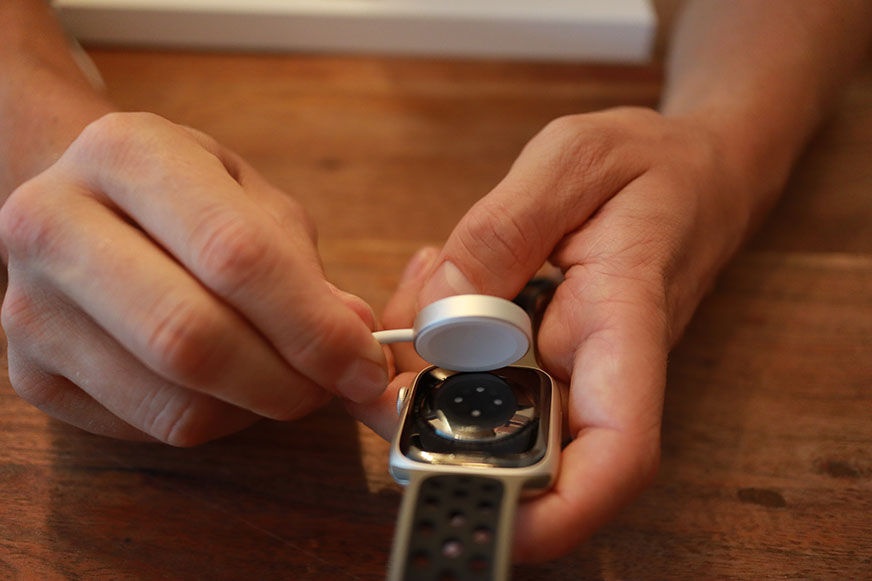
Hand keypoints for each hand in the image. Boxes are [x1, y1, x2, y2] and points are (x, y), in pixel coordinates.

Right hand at [0, 112, 386, 444]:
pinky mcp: (31, 374)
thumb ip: (300, 263)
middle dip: (287, 380)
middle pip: (192, 337)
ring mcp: (29, 306)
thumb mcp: (248, 197)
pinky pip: (150, 428)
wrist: (79, 205)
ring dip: (257, 408)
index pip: (236, 254)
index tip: (363, 362)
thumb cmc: (180, 198)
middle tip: (333, 386)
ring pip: (173, 400)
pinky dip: (215, 421)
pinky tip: (228, 387)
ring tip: (285, 380)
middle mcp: (56, 224)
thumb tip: (351, 334)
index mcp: (126, 154)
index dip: (313, 324)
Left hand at [349, 107, 753, 560]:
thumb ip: (502, 230)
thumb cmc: (649, 164)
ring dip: (424, 363)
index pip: (616, 450)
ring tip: (427, 272)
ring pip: (481, 408)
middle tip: (388, 355)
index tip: (491, 521)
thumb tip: (437, 312)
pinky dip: (436, 333)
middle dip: (435, 424)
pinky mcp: (541, 352)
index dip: (559, 510)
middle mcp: (596, 368)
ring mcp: (567, 366)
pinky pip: (475, 368)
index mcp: (625, 325)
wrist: (689, 171)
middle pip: (523, 447)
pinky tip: (437, 273)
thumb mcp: (574, 159)